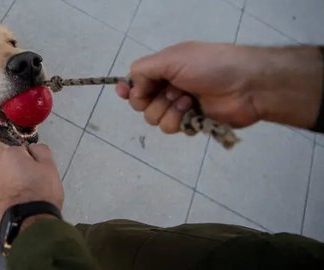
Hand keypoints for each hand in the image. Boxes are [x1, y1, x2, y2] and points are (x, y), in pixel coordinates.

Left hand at [0, 143, 63, 225]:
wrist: (29, 221)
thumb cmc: (41, 191)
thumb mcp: (50, 166)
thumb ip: (40, 150)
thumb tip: (32, 148)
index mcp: (10, 154)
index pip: (22, 150)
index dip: (32, 160)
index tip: (38, 171)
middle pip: (10, 164)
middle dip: (19, 171)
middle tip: (33, 184)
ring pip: (3, 179)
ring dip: (11, 184)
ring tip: (25, 197)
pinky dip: (6, 196)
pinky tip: (17, 205)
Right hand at [116, 41, 322, 131]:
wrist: (246, 85)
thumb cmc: (209, 66)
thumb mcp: (172, 58)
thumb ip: (144, 70)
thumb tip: (131, 86)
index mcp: (164, 68)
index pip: (137, 81)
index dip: (128, 88)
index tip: (123, 92)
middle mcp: (168, 87)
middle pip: (141, 104)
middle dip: (152, 101)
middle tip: (170, 93)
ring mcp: (179, 106)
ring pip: (155, 119)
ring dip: (168, 111)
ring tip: (187, 101)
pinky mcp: (191, 122)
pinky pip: (172, 129)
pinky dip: (180, 121)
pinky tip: (194, 112)